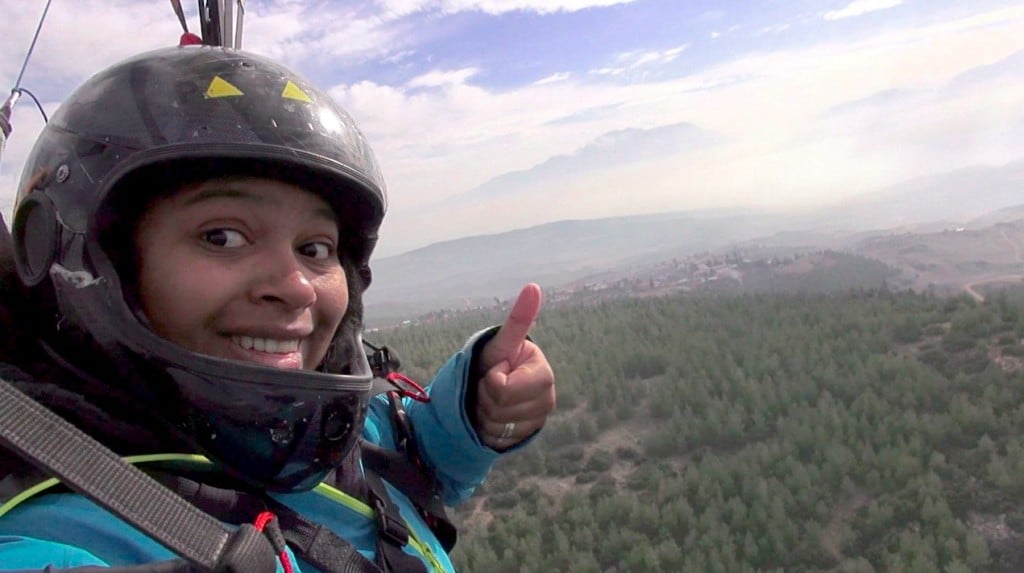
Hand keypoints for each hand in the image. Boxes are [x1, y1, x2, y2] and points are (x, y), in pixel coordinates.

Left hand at [474, 283, 555, 449]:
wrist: (487, 386)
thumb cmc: (494, 360)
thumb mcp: (500, 344)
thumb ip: (518, 320)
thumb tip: (533, 286)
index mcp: (543, 374)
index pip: (506, 388)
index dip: (492, 380)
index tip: (496, 369)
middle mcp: (547, 399)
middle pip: (501, 409)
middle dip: (485, 396)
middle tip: (490, 384)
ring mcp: (538, 421)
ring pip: (497, 426)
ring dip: (484, 413)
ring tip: (489, 399)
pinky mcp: (526, 437)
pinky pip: (498, 440)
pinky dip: (487, 429)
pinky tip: (491, 417)